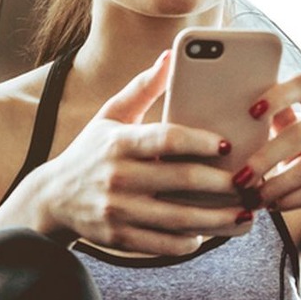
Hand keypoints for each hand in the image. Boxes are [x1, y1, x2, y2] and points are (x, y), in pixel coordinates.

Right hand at [33, 52, 254, 255]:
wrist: (51, 198)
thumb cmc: (90, 153)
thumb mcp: (110, 116)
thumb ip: (142, 87)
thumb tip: (170, 55)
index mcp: (119, 143)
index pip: (166, 139)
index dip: (200, 141)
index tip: (227, 144)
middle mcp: (118, 177)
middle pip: (181, 181)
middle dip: (222, 185)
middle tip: (249, 184)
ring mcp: (117, 210)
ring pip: (178, 219)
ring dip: (216, 219)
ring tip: (243, 215)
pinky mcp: (118, 238)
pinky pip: (162, 244)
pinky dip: (187, 243)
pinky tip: (205, 235)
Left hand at [234, 74, 300, 235]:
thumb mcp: (298, 144)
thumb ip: (280, 124)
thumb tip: (241, 115)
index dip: (278, 95)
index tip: (250, 113)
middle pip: (300, 132)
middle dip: (263, 159)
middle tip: (239, 179)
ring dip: (274, 186)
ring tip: (254, 198)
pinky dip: (291, 200)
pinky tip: (275, 206)